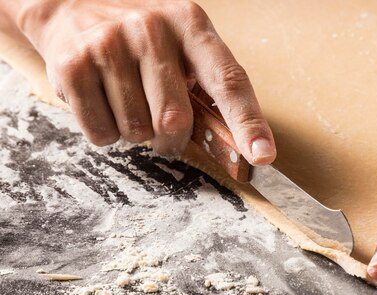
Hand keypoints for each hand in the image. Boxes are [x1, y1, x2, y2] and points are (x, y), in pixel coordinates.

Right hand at [15, 0, 275, 161]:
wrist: (73, 6)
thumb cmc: (144, 40)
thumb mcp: (184, 46)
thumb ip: (211, 91)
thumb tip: (247, 152)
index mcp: (191, 24)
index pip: (228, 82)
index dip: (247, 123)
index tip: (262, 156)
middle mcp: (151, 28)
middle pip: (175, 119)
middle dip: (172, 139)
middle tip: (163, 127)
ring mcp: (109, 44)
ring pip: (136, 131)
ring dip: (136, 134)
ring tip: (127, 101)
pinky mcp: (72, 65)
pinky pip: (102, 134)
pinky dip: (107, 133)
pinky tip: (104, 102)